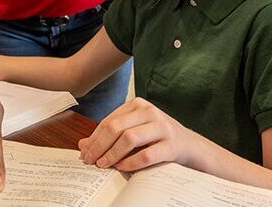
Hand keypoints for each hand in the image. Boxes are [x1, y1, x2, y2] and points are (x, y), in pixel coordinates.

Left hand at [78, 97, 193, 171]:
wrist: (189, 145)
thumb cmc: (156, 138)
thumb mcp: (132, 131)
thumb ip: (109, 135)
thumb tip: (82, 144)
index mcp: (137, 105)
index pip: (108, 121)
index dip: (94, 138)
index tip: (84, 152)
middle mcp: (149, 111)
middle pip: (116, 127)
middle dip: (99, 146)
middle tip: (90, 160)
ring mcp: (162, 127)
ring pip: (129, 138)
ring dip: (112, 154)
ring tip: (104, 164)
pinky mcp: (171, 145)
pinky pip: (146, 154)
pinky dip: (131, 162)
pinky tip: (122, 168)